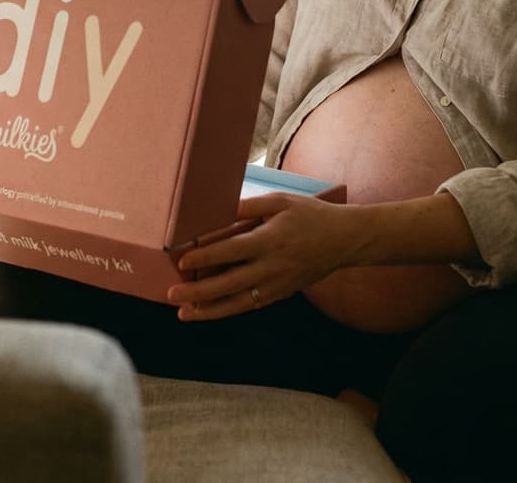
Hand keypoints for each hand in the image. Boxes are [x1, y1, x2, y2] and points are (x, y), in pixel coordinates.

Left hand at [165, 193, 363, 320]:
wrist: (345, 240)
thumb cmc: (311, 215)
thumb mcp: (282, 201)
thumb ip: (250, 205)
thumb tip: (220, 210)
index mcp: (270, 240)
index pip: (231, 251)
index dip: (206, 256)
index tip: (183, 261)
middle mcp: (272, 267)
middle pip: (228, 283)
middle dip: (198, 291)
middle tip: (171, 294)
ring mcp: (277, 285)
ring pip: (237, 303)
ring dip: (208, 310)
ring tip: (183, 313)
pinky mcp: (281, 294)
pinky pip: (250, 306)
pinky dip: (228, 311)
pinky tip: (209, 312)